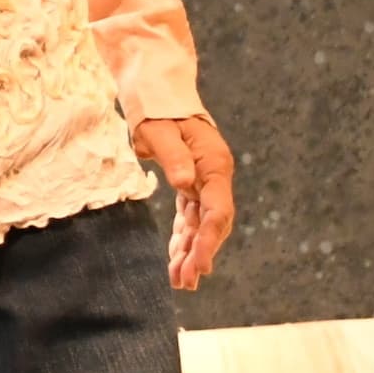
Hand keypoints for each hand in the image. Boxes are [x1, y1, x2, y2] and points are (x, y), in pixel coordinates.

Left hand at [132, 115, 235, 289]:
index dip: (208, 241)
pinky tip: (175, 259)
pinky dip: (182, 237)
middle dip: (200, 254)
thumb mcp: (159, 129)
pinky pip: (189, 217)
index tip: (198, 265)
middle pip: (212, 223)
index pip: (217, 211)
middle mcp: (214, 175)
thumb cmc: (157, 107)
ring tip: (179, 281)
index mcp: (213, 163)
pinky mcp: (190, 183)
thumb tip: (185, 182)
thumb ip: (173, 155)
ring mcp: (204, 181)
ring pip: (200, 224)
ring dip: (190, 251)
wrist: (156, 90)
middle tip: (185, 282)